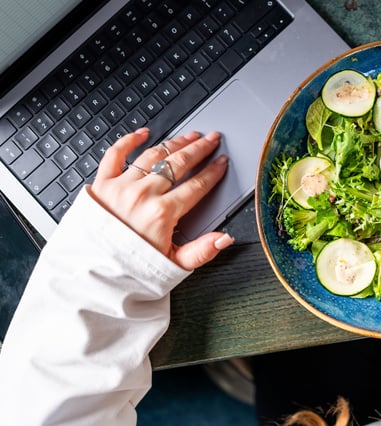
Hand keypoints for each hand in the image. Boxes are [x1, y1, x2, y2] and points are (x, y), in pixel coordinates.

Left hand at [90, 128, 234, 269]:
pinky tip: (143, 133)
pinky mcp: (102, 184)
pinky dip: (129, 140)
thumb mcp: (174, 265)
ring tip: (189, 136)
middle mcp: (143, 195)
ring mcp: (121, 187)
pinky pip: (116, 154)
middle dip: (200, 148)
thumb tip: (224, 238)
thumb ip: (202, 250)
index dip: (213, 171)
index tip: (222, 162)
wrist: (93, 275)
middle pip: (179, 163)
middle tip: (212, 139)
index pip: (197, 185)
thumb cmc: (131, 270)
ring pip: (154, 155)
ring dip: (175, 143)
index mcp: (162, 214)